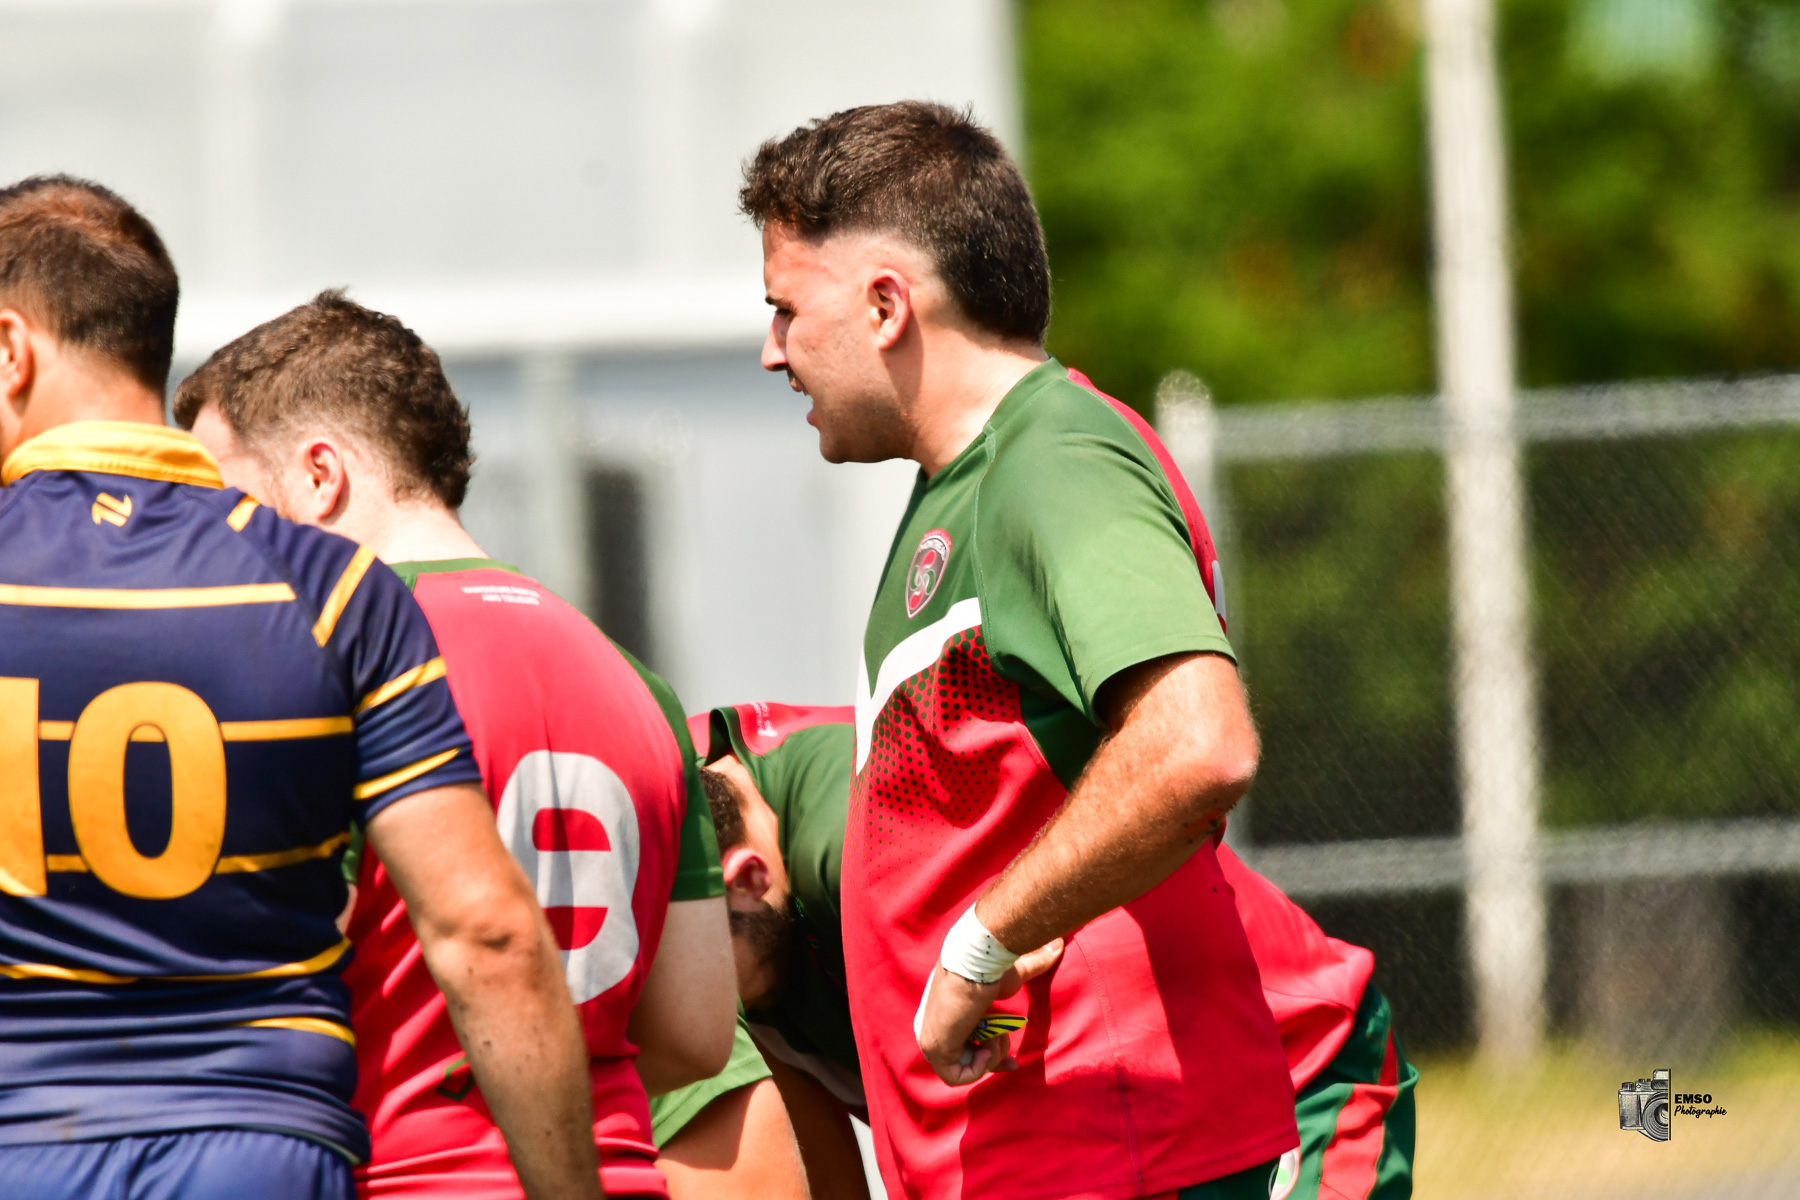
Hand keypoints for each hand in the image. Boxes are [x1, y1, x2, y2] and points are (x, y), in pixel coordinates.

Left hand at [915, 938, 1063, 1086]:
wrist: (974, 962)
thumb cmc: (990, 964)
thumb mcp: (1014, 973)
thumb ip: (1034, 964)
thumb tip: (1058, 945)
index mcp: (946, 1006)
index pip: (965, 1040)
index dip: (991, 1054)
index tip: (1014, 1063)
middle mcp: (933, 1023)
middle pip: (965, 1057)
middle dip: (994, 1061)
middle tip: (1013, 1063)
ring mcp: (930, 1037)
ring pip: (964, 1066)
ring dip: (990, 1055)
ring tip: (997, 1035)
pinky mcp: (933, 1049)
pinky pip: (956, 1077)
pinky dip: (978, 1068)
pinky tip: (987, 1047)